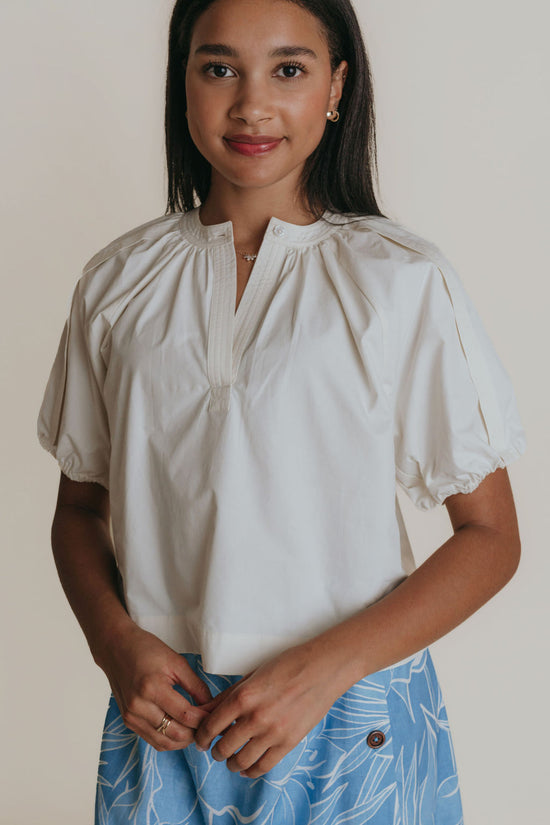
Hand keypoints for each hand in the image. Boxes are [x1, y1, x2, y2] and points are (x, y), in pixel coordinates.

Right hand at [98, 622, 212, 750]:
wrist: (116, 648)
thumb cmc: (147, 650)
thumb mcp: (176, 662)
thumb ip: (196, 686)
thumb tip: (211, 706)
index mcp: (152, 688)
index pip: (185, 715)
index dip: (205, 719)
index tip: (217, 715)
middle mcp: (139, 706)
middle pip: (176, 734)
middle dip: (197, 732)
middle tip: (210, 725)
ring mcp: (131, 717)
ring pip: (164, 743)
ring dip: (184, 741)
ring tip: (198, 729)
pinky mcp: (128, 722)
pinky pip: (153, 740)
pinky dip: (170, 740)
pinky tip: (181, 730)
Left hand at [193, 642, 347, 777]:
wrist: (322, 669)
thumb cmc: (286, 665)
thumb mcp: (252, 675)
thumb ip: (228, 696)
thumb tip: (204, 712)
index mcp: (243, 696)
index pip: (211, 726)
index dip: (202, 737)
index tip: (201, 741)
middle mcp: (255, 717)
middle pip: (224, 747)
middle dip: (216, 752)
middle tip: (216, 750)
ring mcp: (273, 733)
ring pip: (241, 761)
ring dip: (232, 764)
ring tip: (231, 761)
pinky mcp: (289, 743)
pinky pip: (264, 766)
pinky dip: (251, 771)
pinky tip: (247, 767)